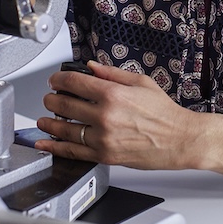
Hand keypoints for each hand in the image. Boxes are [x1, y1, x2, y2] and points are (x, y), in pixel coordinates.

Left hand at [34, 61, 202, 170]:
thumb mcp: (140, 82)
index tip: (55, 81)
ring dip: (49, 123)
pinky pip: (73, 152)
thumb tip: (91, 67)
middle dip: (52, 99)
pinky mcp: (104, 156)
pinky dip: (55, 147)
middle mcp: (105, 116)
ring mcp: (103, 138)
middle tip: (49, 98)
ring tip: (43, 120)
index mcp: (113, 94)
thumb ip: (112, 74)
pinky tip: (46, 143)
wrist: (179, 139)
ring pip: (65, 129)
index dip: (59, 80)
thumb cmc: (164, 113)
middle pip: (65, 104)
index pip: (74, 82)